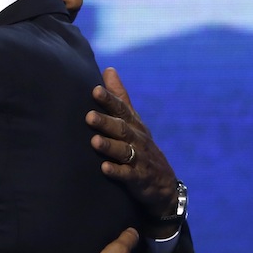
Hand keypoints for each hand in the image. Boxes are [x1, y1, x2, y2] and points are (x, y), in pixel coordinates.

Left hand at [87, 67, 177, 222]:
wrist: (163, 184)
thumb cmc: (140, 146)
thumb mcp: (133, 121)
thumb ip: (119, 97)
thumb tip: (108, 69)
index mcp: (133, 125)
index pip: (122, 109)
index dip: (110, 100)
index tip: (95, 90)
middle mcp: (137, 140)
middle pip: (122, 129)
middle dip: (106, 122)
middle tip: (88, 116)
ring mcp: (139, 160)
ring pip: (124, 151)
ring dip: (110, 146)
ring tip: (94, 141)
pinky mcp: (138, 179)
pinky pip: (128, 176)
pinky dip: (117, 172)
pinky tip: (104, 169)